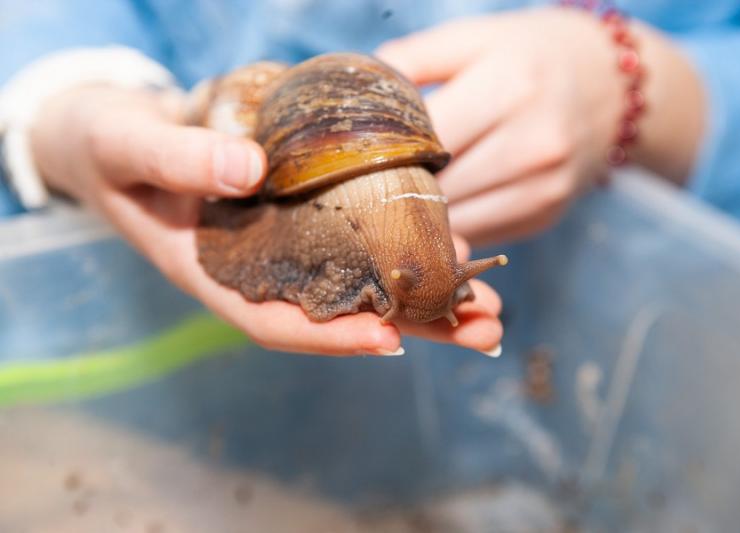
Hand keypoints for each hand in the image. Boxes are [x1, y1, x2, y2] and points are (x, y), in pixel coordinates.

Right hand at [31, 85, 502, 355]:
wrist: (117, 134)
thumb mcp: (130, 146)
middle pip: (338, 313)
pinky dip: (403, 247)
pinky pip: (356, 241)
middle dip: (410, 325)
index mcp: (212, 273)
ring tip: (489, 304)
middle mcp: (258, 270)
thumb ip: (180, 158)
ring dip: (424, 296)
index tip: (388, 337)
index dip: (329, 335)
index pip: (273, 319)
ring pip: (359, 283)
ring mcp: (284, 247)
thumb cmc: (112, 147)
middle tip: (482, 328)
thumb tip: (248, 170)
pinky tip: (453, 247)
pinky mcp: (302, 218)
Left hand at [377, 7, 703, 245]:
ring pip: (456, 222)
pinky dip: (454, 226)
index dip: (384, 155)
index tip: (354, 161)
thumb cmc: (534, 55)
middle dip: (396, 192)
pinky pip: (480, 232)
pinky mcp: (546, 213)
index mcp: (509, 86)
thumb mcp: (474, 39)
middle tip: (361, 189)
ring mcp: (545, 185)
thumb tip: (356, 99)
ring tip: (393, 203)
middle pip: (439, 189)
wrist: (614, 87)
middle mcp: (533, 143)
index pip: (427, 140)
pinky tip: (440, 209)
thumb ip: (412, 61)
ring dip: (421, 219)